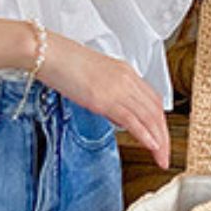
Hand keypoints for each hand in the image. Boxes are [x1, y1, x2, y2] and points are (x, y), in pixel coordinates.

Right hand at [39, 31, 171, 168]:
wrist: (46, 52)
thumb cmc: (63, 62)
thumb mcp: (94, 79)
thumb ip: (110, 97)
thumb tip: (119, 117)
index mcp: (125, 72)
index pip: (153, 100)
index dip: (160, 122)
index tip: (161, 138)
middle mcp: (126, 79)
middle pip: (156, 111)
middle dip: (164, 136)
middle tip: (164, 154)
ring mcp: (117, 88)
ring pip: (149, 117)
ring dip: (159, 141)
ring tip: (161, 158)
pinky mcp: (105, 98)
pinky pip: (132, 120)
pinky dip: (145, 135)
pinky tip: (151, 147)